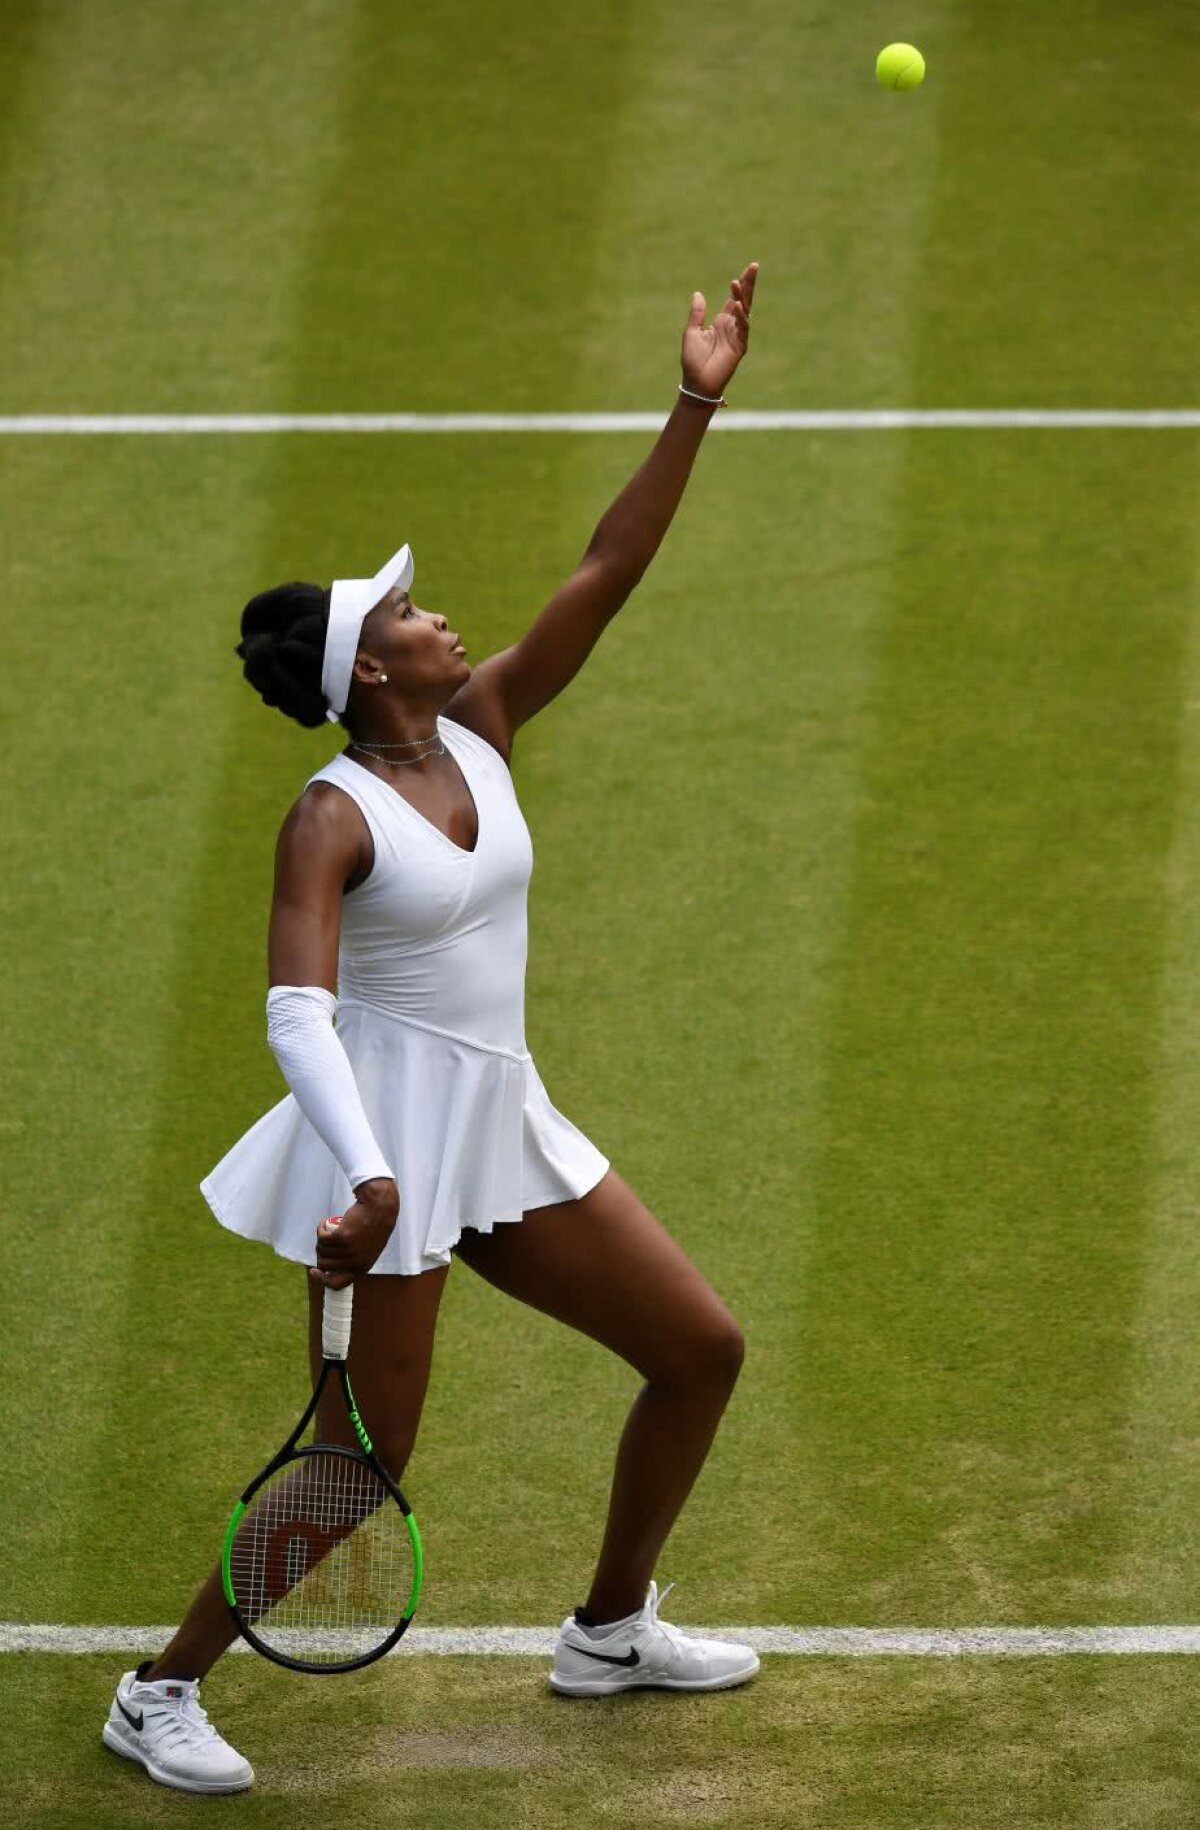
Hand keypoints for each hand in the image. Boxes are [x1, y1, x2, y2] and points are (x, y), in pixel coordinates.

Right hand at [309, 1181, 398, 1287]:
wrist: (380, 1209)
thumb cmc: (375, 1227)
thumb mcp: (368, 1250)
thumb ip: (355, 1260)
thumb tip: (333, 1269)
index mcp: (361, 1268)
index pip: (337, 1283)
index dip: (322, 1279)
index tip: (313, 1271)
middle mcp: (354, 1262)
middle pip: (324, 1264)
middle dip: (320, 1253)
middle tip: (324, 1241)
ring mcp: (348, 1250)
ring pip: (322, 1249)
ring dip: (320, 1239)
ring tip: (326, 1230)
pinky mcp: (342, 1236)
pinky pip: (322, 1236)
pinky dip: (320, 1229)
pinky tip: (324, 1222)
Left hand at [681, 261, 757, 400]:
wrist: (696, 383)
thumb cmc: (693, 360)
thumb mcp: (692, 332)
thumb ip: (697, 314)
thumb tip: (698, 293)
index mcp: (722, 322)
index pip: (735, 298)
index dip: (741, 284)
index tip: (749, 268)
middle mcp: (732, 326)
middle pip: (744, 300)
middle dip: (749, 284)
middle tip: (754, 266)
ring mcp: (738, 336)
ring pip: (744, 311)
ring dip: (742, 297)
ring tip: (737, 282)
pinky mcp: (740, 347)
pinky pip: (743, 329)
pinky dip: (741, 317)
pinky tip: (738, 306)